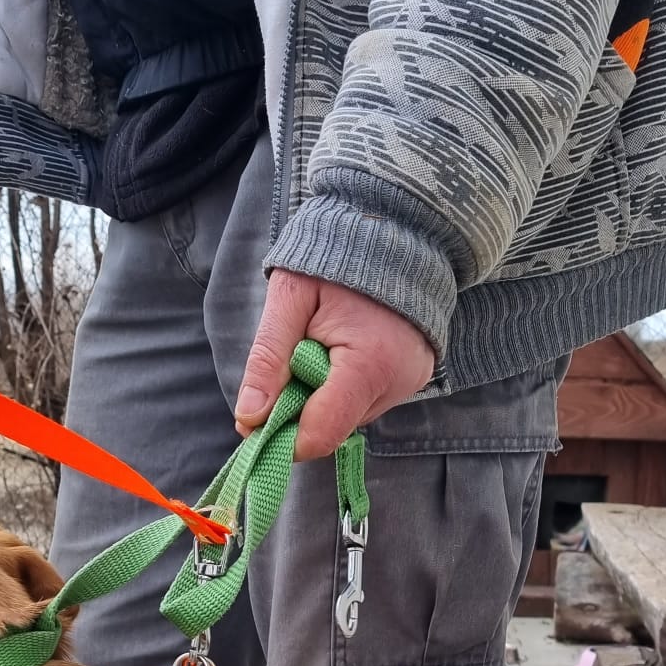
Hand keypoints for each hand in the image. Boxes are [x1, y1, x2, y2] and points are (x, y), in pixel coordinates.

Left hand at [237, 270, 434, 459]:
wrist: (393, 228)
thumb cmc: (335, 257)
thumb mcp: (289, 299)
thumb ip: (267, 359)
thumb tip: (248, 417)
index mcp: (370, 364)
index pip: (320, 434)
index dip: (281, 437)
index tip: (254, 421)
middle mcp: (398, 383)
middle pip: (333, 427)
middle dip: (301, 406)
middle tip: (293, 357)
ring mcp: (412, 382)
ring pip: (349, 416)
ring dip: (323, 395)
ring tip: (322, 344)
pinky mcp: (416, 377)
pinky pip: (367, 400)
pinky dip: (345, 386)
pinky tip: (344, 349)